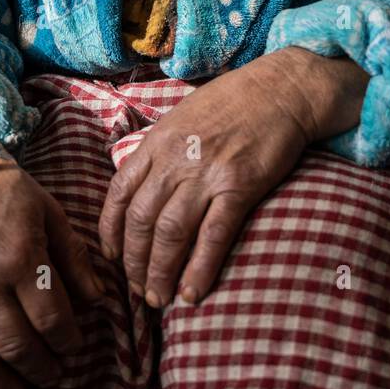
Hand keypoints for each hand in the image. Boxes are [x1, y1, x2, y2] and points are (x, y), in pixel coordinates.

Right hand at [0, 121, 104, 388]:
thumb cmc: (7, 193)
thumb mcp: (51, 214)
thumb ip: (74, 258)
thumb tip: (99, 301)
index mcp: (21, 260)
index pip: (51, 320)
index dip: (68, 341)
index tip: (74, 346)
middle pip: (17, 346)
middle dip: (41, 369)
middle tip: (53, 376)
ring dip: (0, 388)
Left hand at [97, 46, 368, 309]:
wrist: (280, 89)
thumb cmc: (232, 102)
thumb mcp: (182, 117)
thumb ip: (160, 151)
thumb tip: (141, 185)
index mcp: (157, 142)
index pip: (118, 194)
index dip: (110, 233)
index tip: (112, 257)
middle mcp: (175, 159)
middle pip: (141, 221)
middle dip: (134, 263)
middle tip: (137, 290)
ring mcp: (206, 173)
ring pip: (170, 233)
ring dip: (160, 272)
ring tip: (159, 299)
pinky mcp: (239, 186)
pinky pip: (213, 235)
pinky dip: (199, 269)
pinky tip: (191, 294)